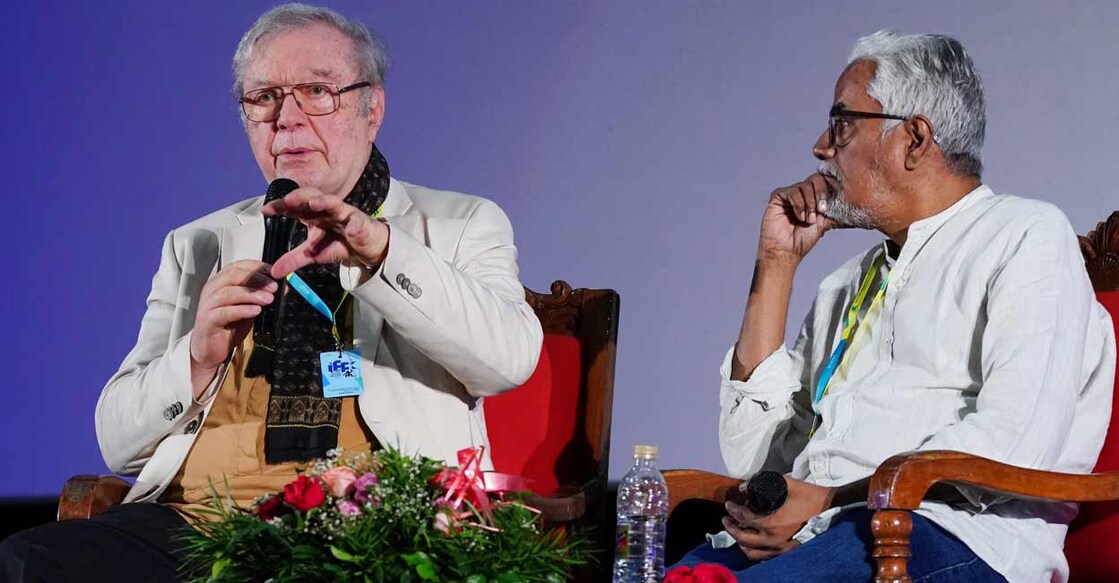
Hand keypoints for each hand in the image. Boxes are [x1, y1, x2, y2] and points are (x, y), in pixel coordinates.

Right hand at [189, 260, 276, 396]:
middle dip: (257, 279)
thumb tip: (281, 288)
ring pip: (229, 292)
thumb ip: (261, 297)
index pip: (239, 266)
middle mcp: (212, 289)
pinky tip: (256, 311)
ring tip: (268, 299)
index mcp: (221, 282)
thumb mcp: (249, 308)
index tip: (274, 272)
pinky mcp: (207, 320)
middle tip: (274, 286)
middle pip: (233, 275)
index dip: (257, 267)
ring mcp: (208, 304)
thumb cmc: (228, 326)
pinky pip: (225, 312)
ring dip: (251, 294)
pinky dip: (242, 310)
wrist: (210, 349)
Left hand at [262, 187, 389, 278]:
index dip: (280, 206)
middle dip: (301, 196)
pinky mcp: (361, 224)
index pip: (294, 207)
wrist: (364, 247)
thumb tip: (274, 271)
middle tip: (289, 199)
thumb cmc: (339, 243)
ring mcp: (344, 214)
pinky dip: (354, 225)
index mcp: (313, 215)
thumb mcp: (313, 254)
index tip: (266, 210)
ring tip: (315, 203)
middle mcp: (327, 210)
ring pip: (334, 203)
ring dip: (325, 202)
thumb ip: (293, 260)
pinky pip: (357, 222)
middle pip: (312, 197)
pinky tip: (349, 229)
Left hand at [722, 475, 833, 560]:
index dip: (733, 511)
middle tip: (726, 519)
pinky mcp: (788, 552)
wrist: (830, 508)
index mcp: (772, 523)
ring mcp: (781, 549)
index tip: (728, 505)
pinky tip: (752, 541)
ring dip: (740, 542)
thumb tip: (744, 487)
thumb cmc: (809, 495)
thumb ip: (762, 483)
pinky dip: (754, 550)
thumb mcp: (786, 483)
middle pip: (743, 538)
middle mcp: (774, 540)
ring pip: (752, 552)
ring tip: (737, 531)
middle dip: (731, 528)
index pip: (744, 519)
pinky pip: (765, 557)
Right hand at [757, 173, 836, 265]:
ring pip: (805, 186)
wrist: (788, 250)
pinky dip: (799, 205)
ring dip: (810, 204)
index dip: (831, 187)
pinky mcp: (778, 196)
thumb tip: (858, 208)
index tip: (834, 201)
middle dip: (821, 194)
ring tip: (809, 220)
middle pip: (816, 178)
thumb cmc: (804, 239)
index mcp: (815, 196)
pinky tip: (799, 217)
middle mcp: (803, 192)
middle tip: (822, 210)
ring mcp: (790, 193)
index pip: (825, 180)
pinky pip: (792, 192)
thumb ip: (837, 211)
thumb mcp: (826, 222)